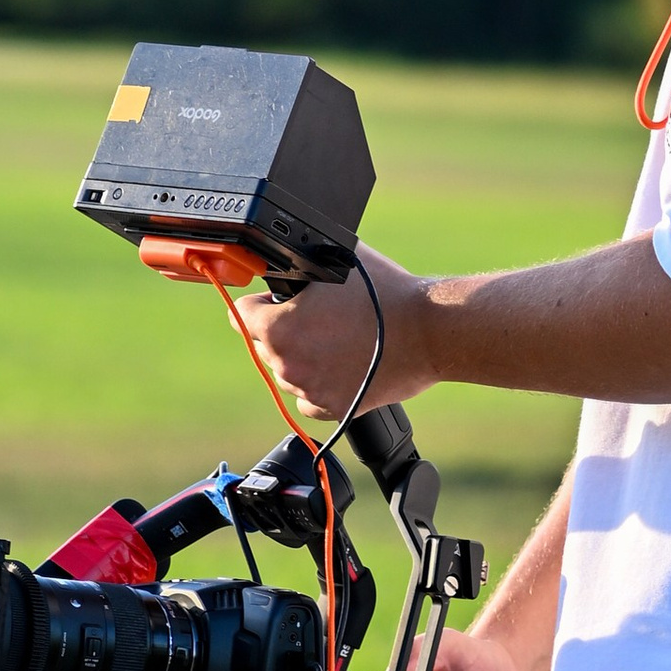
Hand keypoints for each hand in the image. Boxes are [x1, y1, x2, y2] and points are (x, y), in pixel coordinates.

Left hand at [241, 245, 427, 431]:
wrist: (430, 331)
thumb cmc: (386, 294)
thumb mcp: (334, 261)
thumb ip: (299, 265)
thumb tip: (283, 261)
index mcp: (278, 328)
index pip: (241, 315)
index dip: (262, 303)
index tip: (280, 301)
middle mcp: (287, 364)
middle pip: (264, 346)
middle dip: (284, 331)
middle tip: (320, 318)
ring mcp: (310, 391)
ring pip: (289, 374)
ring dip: (304, 358)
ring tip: (339, 340)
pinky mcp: (334, 410)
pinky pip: (310, 400)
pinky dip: (321, 386)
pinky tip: (343, 367)